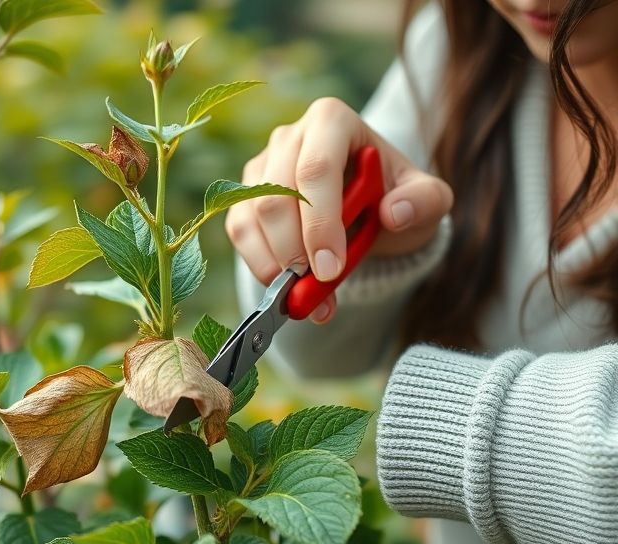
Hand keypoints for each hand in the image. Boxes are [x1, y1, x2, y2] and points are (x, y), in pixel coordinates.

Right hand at [225, 97, 453, 321]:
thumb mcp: (427, 200)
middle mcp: (290, 137)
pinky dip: (259, 267)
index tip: (330, 269)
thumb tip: (395, 213)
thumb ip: (424, 202)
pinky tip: (286, 290)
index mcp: (333, 121)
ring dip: (275, 266)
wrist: (370, 212)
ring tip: (306, 299)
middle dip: (294, 251)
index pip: (315, 169)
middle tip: (316, 290)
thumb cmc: (395, 199)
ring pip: (252, 217)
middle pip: (276, 196)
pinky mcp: (245, 198)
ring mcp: (262, 167)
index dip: (319, 223)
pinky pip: (240, 232)